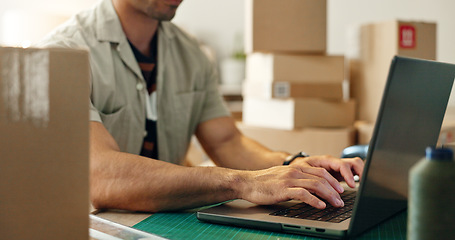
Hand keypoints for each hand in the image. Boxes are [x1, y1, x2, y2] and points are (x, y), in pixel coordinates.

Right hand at [238, 156, 363, 208]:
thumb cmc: (264, 183)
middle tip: (342, 198)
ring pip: (316, 185)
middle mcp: (295, 171)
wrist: (247, 182)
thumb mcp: (283, 178)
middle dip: (335, 188)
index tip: (341, 189)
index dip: (333, 180)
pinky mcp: (284, 189)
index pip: (320, 171)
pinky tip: (321, 206)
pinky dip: (315, 200)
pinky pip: (303, 194)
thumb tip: (311, 191)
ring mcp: (289, 180)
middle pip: (322, 177)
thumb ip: (297, 181)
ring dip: (329, 195)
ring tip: (336, 203)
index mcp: (296, 168)